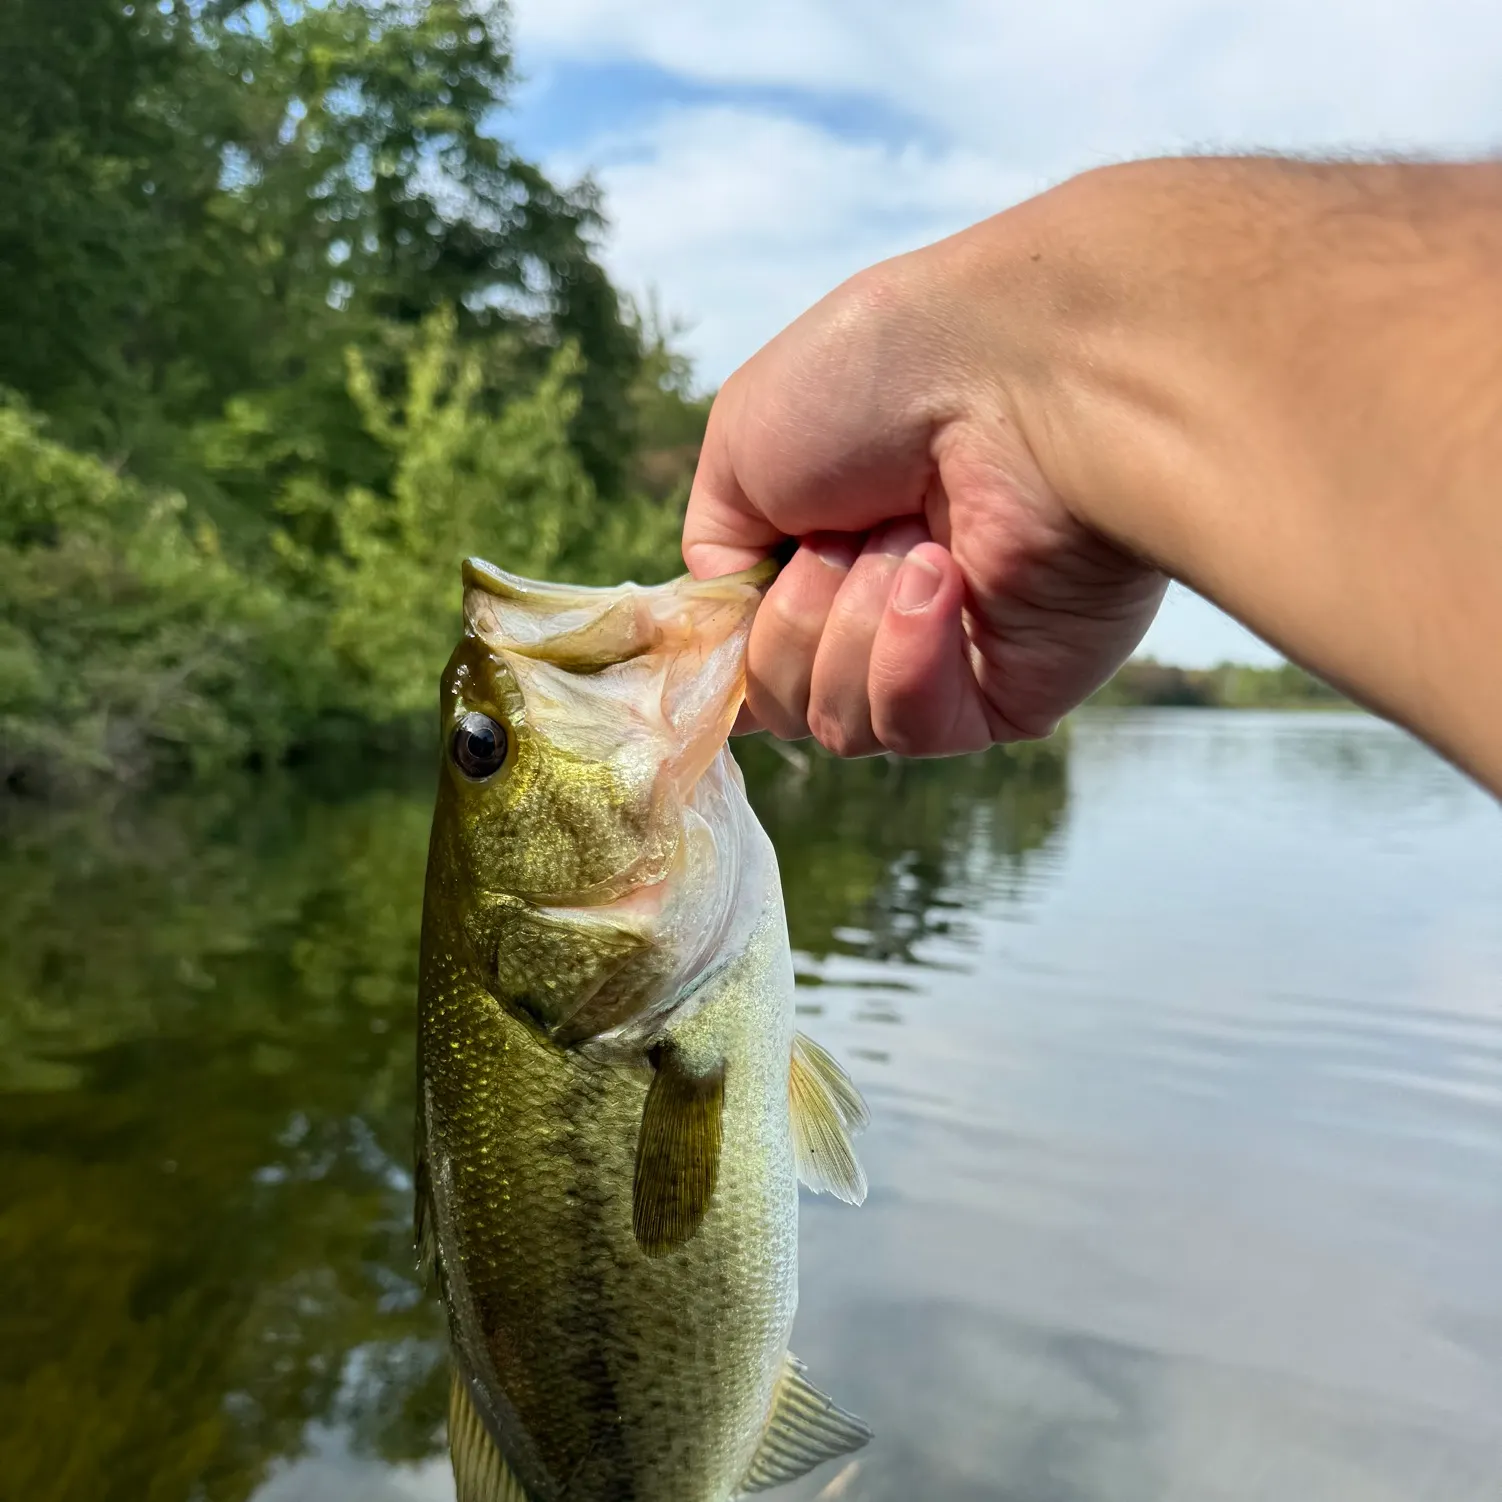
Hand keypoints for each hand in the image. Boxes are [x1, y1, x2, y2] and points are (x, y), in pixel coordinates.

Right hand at [682, 236, 1165, 756]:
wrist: (1013, 374)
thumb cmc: (878, 380)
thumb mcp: (741, 443)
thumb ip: (717, 554)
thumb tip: (734, 629)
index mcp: (817, 556)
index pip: (748, 658)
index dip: (730, 651)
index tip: (728, 616)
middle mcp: (876, 615)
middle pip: (778, 702)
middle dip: (794, 615)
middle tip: (846, 531)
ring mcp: (942, 661)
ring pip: (836, 724)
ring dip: (850, 623)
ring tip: (914, 539)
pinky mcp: (1005, 698)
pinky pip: (912, 729)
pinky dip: (907, 653)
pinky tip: (944, 577)